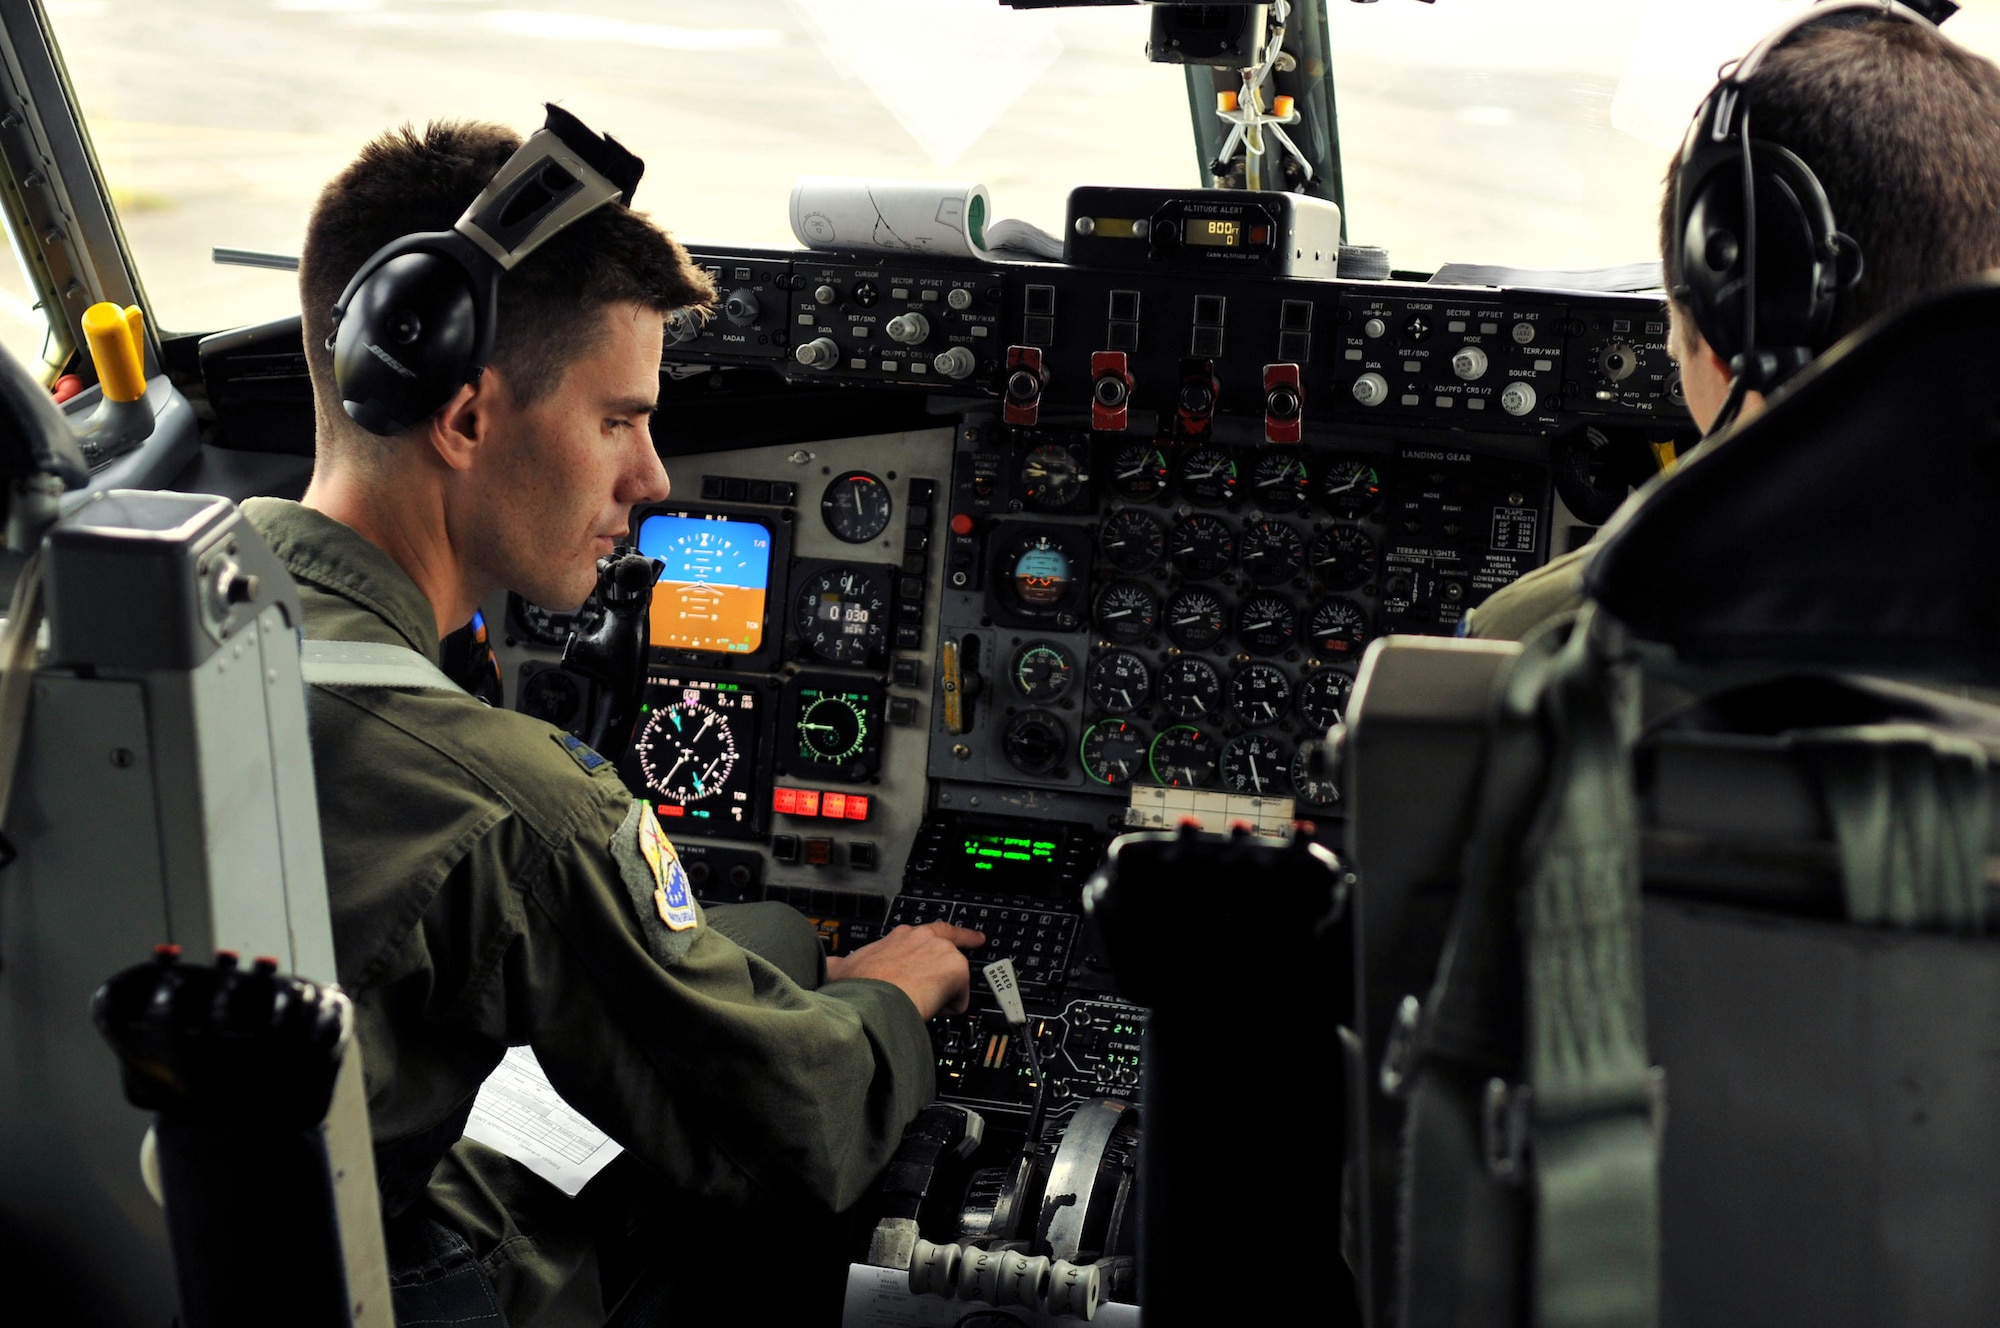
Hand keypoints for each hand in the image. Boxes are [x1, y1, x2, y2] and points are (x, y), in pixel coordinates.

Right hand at [825, 921, 985, 1018]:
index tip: (960, 933)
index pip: (929, 931)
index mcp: (901, 936)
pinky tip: (931, 1011)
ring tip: (923, 1004)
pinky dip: (950, 1008)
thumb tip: (827, 964)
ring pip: (955, 975)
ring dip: (944, 992)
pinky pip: (961, 997)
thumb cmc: (857, 987)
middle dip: (964, 945)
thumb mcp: (841, 968)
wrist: (871, 1000)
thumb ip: (838, 962)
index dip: (945, 935)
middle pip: (952, 944)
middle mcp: (923, 937)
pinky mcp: (956, 969)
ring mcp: (941, 951)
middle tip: (977, 942)